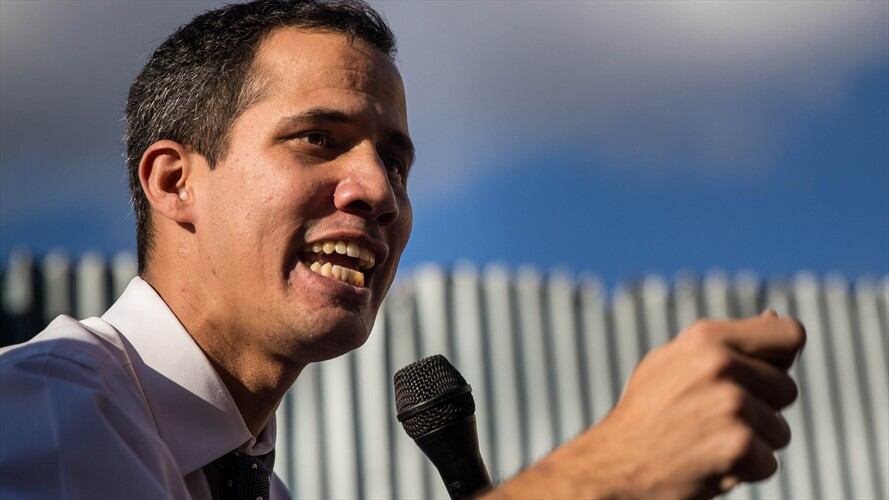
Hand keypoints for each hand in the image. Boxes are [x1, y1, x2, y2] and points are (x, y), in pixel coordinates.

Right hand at [488, 310, 805, 499]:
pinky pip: (768, 463)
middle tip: (713, 420)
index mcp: (706, 337)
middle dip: (761, 410)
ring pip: (780, 430)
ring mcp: (730, 404)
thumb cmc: (646, 415)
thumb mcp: (672, 362)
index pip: (791, 334)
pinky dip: (743, 472)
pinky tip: (707, 464)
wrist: (613, 466)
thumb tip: (775, 316)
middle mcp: (720, 363)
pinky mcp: (738, 445)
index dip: (783, 359)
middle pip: (787, 389)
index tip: (762, 377)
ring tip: (705, 442)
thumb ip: (725, 342)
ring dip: (752, 444)